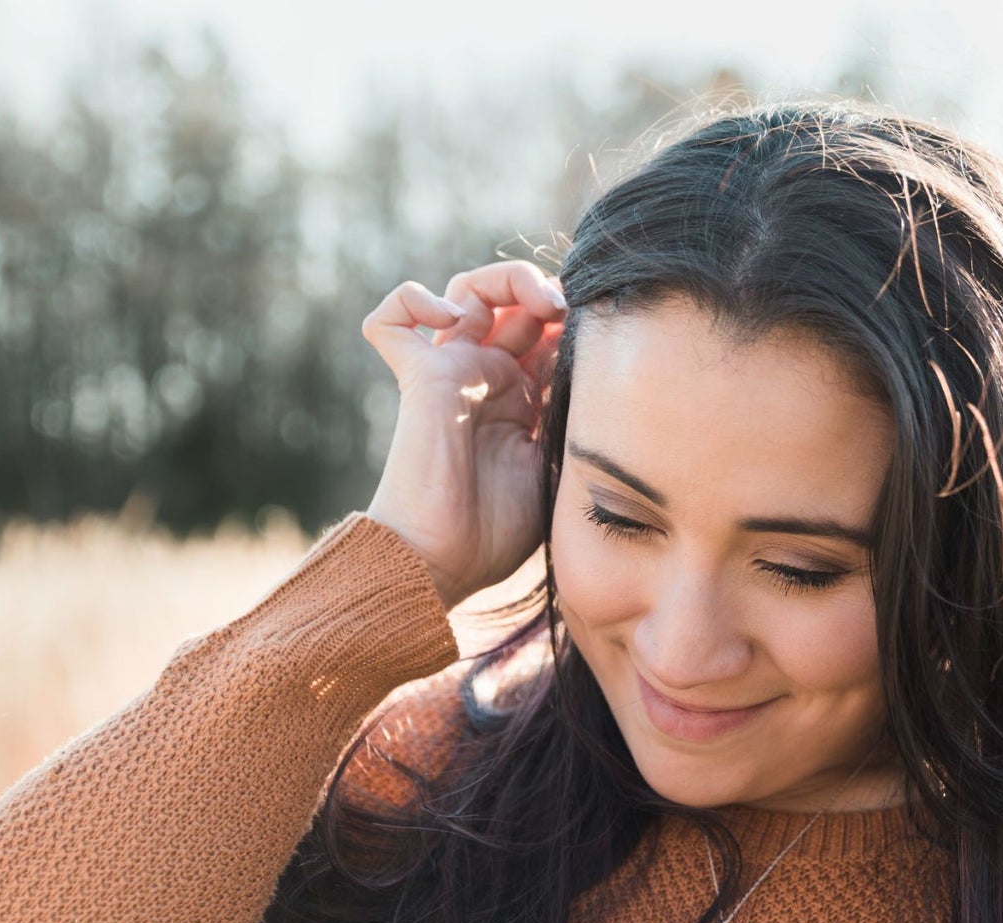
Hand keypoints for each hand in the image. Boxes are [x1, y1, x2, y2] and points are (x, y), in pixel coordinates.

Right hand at [361, 260, 566, 610]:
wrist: (442, 562)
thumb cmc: (496, 535)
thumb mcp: (556, 470)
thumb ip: (573, 424)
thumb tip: (612, 391)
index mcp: (520, 399)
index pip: (547, 333)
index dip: (573, 320)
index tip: (600, 332)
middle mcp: (484, 378)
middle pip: (511, 301)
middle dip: (545, 292)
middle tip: (568, 310)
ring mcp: (450, 373)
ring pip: (463, 290)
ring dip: (502, 279)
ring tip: (536, 301)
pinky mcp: (416, 377)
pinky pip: (390, 319)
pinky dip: (413, 301)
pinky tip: (448, 318)